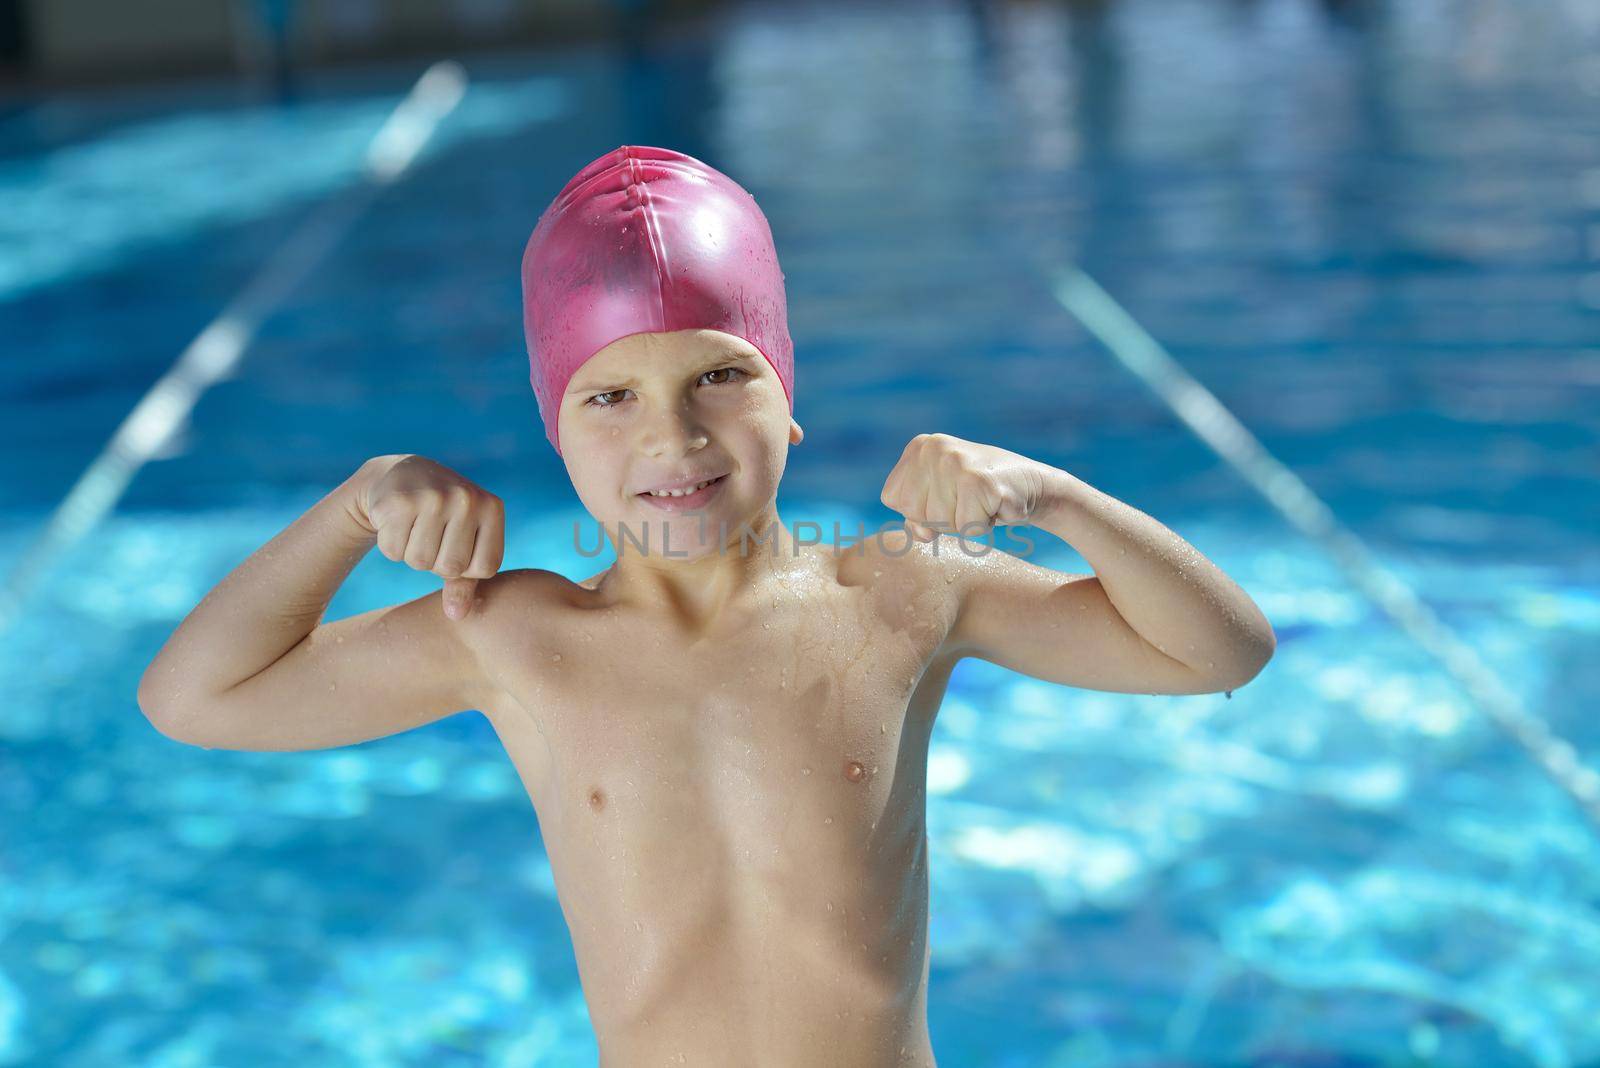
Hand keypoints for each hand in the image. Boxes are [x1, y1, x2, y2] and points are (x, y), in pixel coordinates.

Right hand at [351, 455, 504, 618]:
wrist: (401, 475)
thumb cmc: (443, 518)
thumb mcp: (465, 543)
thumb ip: (466, 582)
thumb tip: (456, 616)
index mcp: (492, 508)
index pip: (486, 568)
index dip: (467, 568)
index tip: (458, 546)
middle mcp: (466, 499)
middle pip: (450, 567)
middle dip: (436, 562)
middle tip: (432, 536)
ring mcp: (433, 498)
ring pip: (419, 562)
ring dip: (412, 554)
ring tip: (415, 527)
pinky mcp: (399, 502)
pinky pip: (393, 551)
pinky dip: (391, 545)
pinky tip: (397, 521)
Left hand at [880, 433, 1049, 541]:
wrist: (1032, 485)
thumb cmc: (979, 494)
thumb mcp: (939, 499)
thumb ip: (916, 517)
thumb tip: (921, 532)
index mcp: (918, 448)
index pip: (893, 500)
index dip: (919, 511)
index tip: (947, 497)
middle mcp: (934, 449)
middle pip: (914, 513)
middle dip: (942, 519)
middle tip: (967, 501)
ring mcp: (956, 463)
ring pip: (940, 523)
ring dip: (965, 523)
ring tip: (981, 502)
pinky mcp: (980, 482)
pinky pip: (967, 528)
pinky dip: (984, 525)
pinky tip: (995, 505)